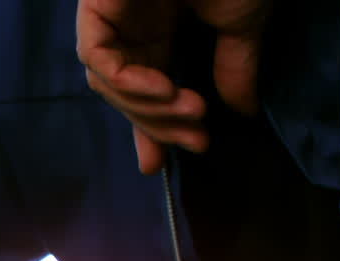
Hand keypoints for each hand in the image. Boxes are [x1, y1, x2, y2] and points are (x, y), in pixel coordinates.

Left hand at [76, 0, 269, 173]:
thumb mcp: (241, 23)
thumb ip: (235, 67)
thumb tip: (241, 112)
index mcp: (154, 29)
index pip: (141, 90)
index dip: (149, 128)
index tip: (161, 165)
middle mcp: (126, 25)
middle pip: (122, 94)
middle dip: (157, 125)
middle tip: (196, 142)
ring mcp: (108, 14)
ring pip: (107, 83)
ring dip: (149, 109)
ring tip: (192, 113)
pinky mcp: (97, 4)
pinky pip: (98, 58)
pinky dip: (128, 81)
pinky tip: (163, 90)